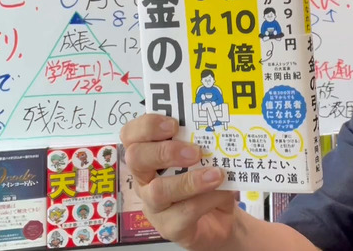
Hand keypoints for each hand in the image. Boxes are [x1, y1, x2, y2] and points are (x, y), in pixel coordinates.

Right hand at [120, 114, 238, 250]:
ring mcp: (154, 206)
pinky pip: (184, 212)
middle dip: (165, 152)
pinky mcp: (169, 227)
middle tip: (194, 151)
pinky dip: (208, 199)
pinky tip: (222, 192)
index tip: (173, 125)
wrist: (219, 220)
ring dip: (190, 181)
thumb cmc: (206, 181)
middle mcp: (145, 179)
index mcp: (148, 155)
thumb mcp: (206, 158)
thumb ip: (205, 143)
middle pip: (136, 159)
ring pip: (158, 191)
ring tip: (216, 175)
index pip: (130, 135)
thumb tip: (218, 131)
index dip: (147, 126)